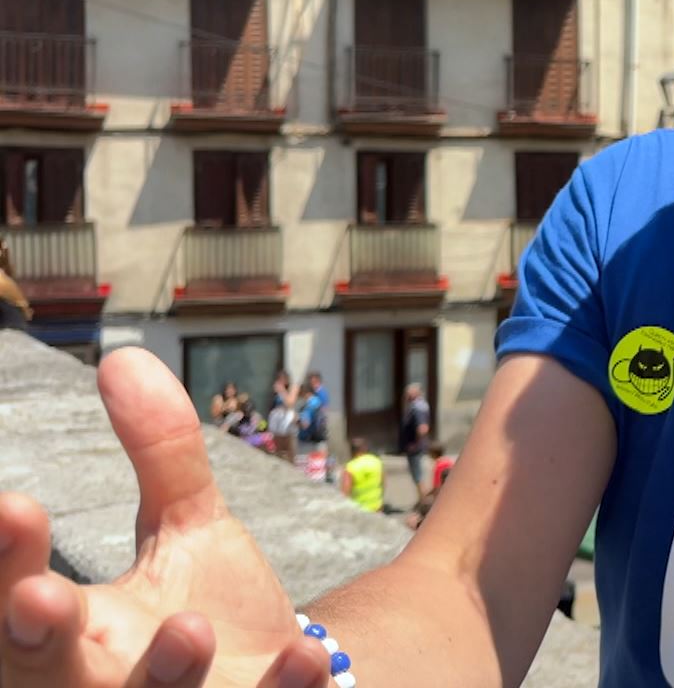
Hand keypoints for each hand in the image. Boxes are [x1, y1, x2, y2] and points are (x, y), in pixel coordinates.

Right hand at [1, 348, 335, 686]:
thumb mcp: (184, 525)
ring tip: (189, 630)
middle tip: (37, 600)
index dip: (6, 560)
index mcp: (77, 632)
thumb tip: (124, 357)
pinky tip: (305, 657)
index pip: (17, 598)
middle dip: (36, 638)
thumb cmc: (208, 608)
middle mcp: (104, 683)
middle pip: (47, 672)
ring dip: (164, 676)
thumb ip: (160, 452)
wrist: (271, 680)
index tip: (13, 506)